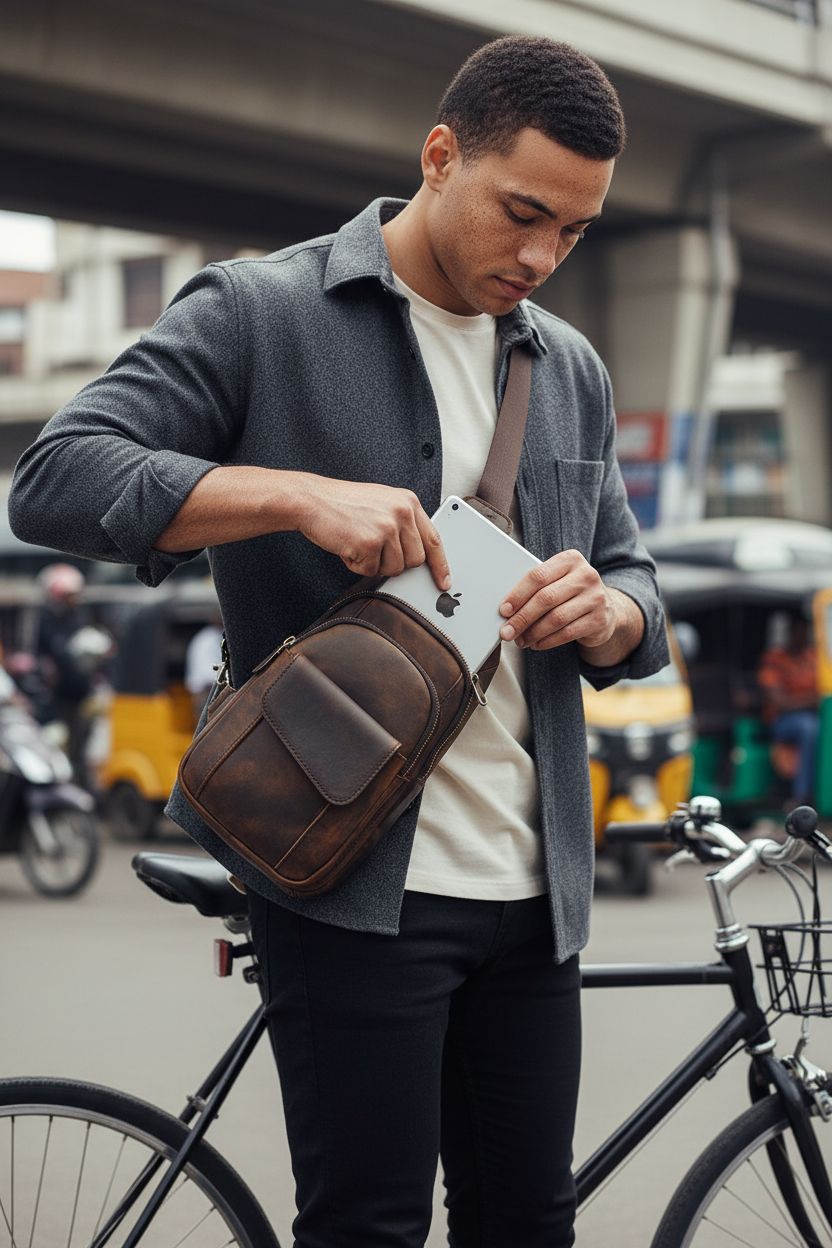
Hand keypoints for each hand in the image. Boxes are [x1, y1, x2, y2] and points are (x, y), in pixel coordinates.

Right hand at [294, 476, 450, 588]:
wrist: (311, 499)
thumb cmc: (342, 504)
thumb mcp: (381, 503)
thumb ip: (402, 523)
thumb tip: (416, 555)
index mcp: (408, 502)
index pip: (434, 539)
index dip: (440, 564)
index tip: (444, 581)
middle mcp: (402, 512)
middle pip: (415, 560)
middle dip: (395, 562)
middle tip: (373, 548)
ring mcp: (387, 527)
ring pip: (394, 569)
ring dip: (374, 564)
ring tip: (358, 542)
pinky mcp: (370, 542)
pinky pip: (371, 571)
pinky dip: (357, 565)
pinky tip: (348, 545)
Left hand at [498, 549, 615, 651]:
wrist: (604, 608)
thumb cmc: (570, 593)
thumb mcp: (557, 581)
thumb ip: (537, 587)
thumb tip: (507, 609)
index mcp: (570, 559)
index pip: (538, 576)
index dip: (518, 594)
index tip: (504, 610)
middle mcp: (586, 575)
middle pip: (546, 598)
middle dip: (522, 618)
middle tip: (507, 632)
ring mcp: (596, 598)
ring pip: (556, 618)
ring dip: (533, 633)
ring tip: (521, 640)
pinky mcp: (600, 619)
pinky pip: (567, 633)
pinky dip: (547, 641)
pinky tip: (536, 644)